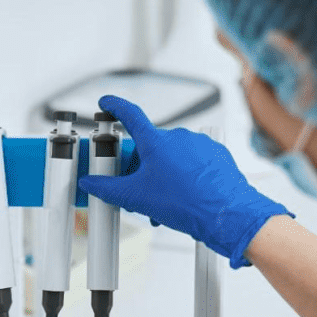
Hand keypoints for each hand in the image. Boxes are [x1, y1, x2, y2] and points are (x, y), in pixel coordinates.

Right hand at [78, 94, 291, 267]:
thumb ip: (108, 188)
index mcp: (156, 141)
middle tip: (137, 191)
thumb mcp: (137, 197)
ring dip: (162, 176)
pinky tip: (183, 197)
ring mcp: (199, 144)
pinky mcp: (215, 154)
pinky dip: (183, 177)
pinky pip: (191, 162)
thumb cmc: (187, 203)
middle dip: (140, 168)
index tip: (107, 102)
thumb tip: (90, 183)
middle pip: (149, 146)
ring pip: (171, 157)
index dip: (114, 106)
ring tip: (162, 203)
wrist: (226, 214)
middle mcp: (178, 137)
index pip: (129, 114)